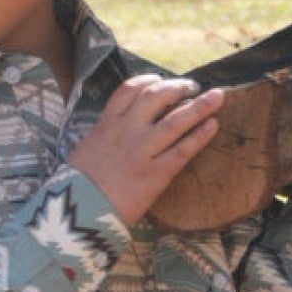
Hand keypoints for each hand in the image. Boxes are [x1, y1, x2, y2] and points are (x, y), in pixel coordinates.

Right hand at [68, 74, 223, 224]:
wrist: (75, 211)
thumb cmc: (74, 187)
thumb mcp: (83, 150)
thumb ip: (102, 137)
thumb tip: (113, 131)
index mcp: (106, 125)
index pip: (129, 90)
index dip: (148, 81)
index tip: (160, 80)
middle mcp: (126, 132)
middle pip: (157, 98)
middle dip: (177, 87)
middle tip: (192, 86)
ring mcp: (142, 152)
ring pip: (176, 121)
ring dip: (199, 106)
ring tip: (217, 97)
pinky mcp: (155, 175)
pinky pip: (182, 150)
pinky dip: (199, 136)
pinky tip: (212, 125)